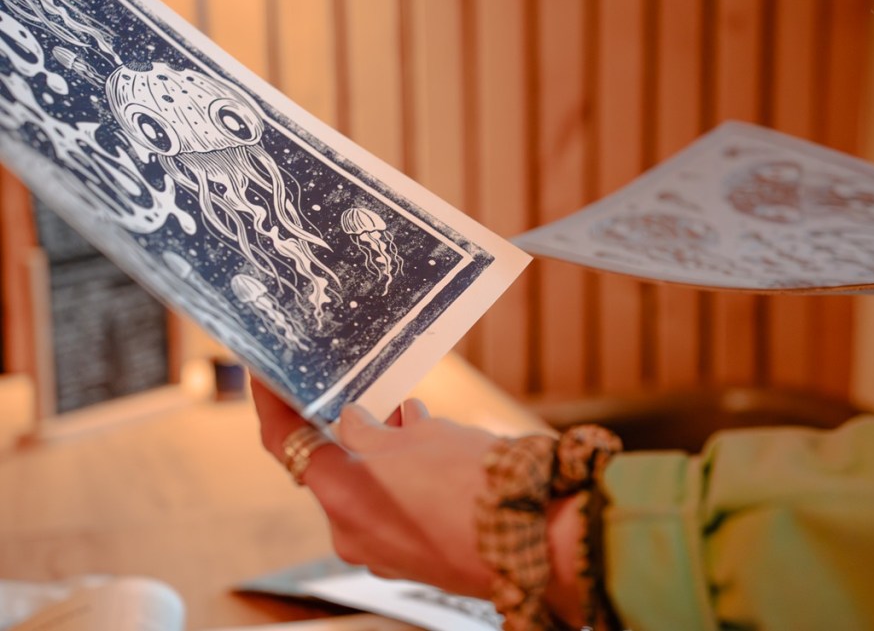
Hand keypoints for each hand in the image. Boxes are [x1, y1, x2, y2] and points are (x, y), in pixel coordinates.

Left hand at [251, 379, 498, 597]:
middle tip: (373, 397)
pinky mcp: (412, 562)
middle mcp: (350, 532)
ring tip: (414, 421)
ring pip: (369, 491)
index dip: (272, 403)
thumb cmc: (478, 484)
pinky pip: (395, 512)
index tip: (267, 376)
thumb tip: (355, 425)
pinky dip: (405, 483)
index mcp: (341, 494)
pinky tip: (434, 455)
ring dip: (385, 456)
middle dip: (353, 431)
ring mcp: (381, 553)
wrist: (540, 540)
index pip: (286, 441)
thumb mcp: (422, 436)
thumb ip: (374, 430)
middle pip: (334, 469)